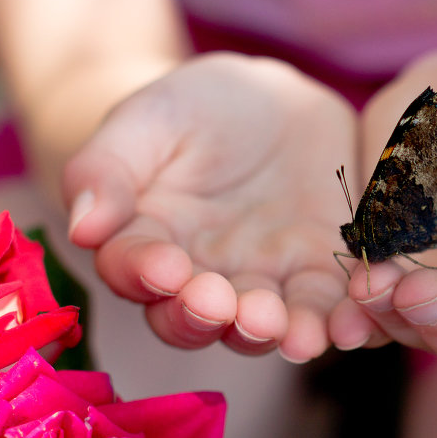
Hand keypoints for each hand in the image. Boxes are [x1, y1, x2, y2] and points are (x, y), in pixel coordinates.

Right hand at [64, 53, 355, 361]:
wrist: (274, 102)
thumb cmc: (197, 107)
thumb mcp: (149, 119)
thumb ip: (108, 168)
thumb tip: (82, 226)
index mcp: (149, 245)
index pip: (136, 272)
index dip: (146, 275)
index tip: (164, 268)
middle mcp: (203, 280)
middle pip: (200, 318)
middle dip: (213, 317)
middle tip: (227, 305)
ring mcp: (266, 284)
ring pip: (268, 326)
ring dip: (281, 335)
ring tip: (295, 333)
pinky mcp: (323, 276)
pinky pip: (333, 308)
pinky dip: (343, 323)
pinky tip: (354, 325)